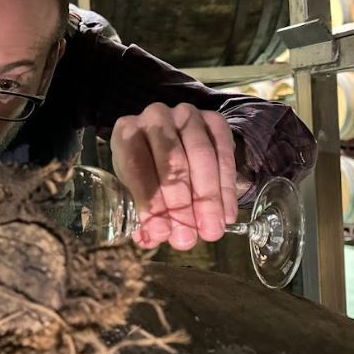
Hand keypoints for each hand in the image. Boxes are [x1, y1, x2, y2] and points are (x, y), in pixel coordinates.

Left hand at [110, 102, 237, 250]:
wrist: (173, 139)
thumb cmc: (147, 169)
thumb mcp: (137, 188)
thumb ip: (143, 212)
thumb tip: (149, 238)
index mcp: (127, 132)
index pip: (137, 165)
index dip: (149, 201)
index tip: (160, 232)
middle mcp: (156, 117)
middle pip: (172, 161)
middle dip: (181, 205)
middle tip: (188, 238)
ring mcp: (187, 115)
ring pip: (201, 156)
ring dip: (208, 198)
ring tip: (211, 230)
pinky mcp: (214, 120)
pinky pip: (224, 153)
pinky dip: (226, 187)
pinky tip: (226, 214)